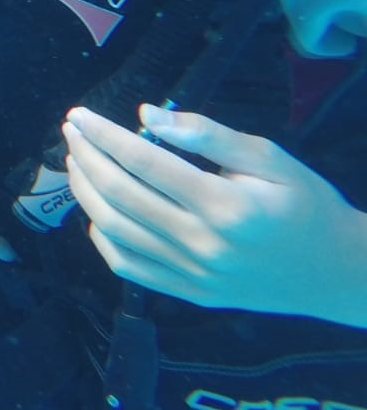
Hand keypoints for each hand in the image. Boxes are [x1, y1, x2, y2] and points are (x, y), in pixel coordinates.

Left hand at [64, 104, 366, 325]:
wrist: (337, 272)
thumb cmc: (306, 204)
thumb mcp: (268, 157)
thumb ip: (207, 135)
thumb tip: (147, 116)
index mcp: (225, 206)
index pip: (144, 162)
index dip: (104, 135)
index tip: (78, 115)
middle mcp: (203, 244)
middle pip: (121, 196)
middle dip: (86, 158)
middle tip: (71, 132)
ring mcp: (193, 275)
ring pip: (116, 231)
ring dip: (86, 194)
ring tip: (77, 163)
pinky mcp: (190, 294)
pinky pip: (129, 267)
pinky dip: (103, 237)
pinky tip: (98, 211)